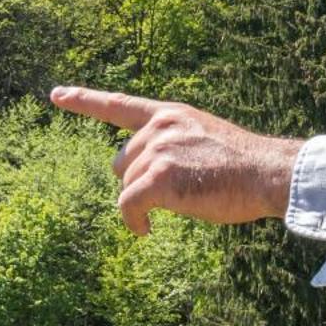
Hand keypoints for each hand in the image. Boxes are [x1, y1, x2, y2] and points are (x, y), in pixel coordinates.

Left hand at [49, 86, 302, 235]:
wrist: (267, 173)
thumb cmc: (245, 167)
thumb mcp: (207, 139)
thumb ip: (175, 144)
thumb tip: (148, 174)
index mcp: (171, 114)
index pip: (119, 104)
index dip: (85, 100)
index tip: (57, 95)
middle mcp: (160, 127)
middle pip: (121, 162)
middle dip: (139, 182)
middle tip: (175, 192)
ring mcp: (158, 151)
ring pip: (126, 186)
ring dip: (144, 203)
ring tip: (182, 204)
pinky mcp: (159, 178)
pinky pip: (128, 205)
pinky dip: (133, 222)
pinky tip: (145, 231)